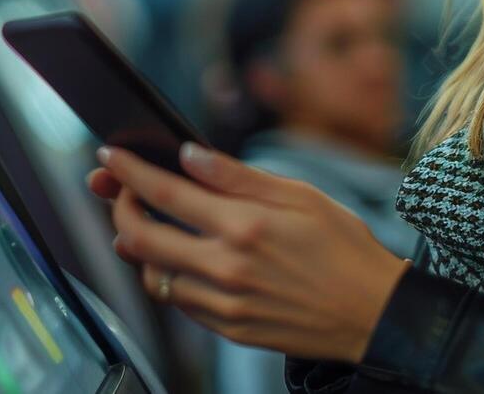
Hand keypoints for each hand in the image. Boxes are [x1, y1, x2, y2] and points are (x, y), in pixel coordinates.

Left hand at [86, 143, 409, 362]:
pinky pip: (180, 303)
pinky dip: (170, 279)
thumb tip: (189, 155)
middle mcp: (227, 266)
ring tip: (151, 229)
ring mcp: (225, 303)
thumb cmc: (345, 249)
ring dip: (141, 249)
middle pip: (142, 237)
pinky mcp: (229, 329)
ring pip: (154, 275)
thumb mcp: (301, 196)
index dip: (129, 172)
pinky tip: (184, 262)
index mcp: (245, 225)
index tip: (110, 157)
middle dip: (120, 209)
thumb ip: (238, 176)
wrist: (373, 313)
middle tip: (122, 194)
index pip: (165, 194)